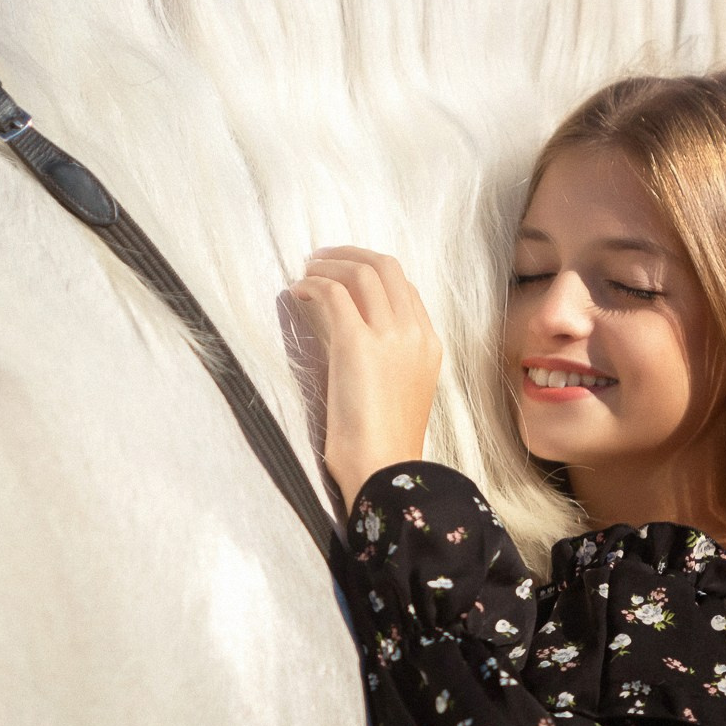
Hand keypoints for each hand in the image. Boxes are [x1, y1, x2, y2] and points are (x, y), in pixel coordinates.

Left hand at [286, 246, 442, 503]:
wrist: (383, 470)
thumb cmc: (382, 443)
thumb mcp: (395, 389)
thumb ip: (382, 356)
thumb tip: (342, 325)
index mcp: (429, 345)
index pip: (404, 287)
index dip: (371, 270)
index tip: (342, 272)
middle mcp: (415, 334)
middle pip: (386, 267)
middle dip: (349, 255)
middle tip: (319, 259)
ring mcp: (391, 337)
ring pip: (362, 272)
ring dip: (328, 265)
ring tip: (305, 273)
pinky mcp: (358, 344)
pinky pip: (333, 294)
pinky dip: (312, 285)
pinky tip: (296, 292)